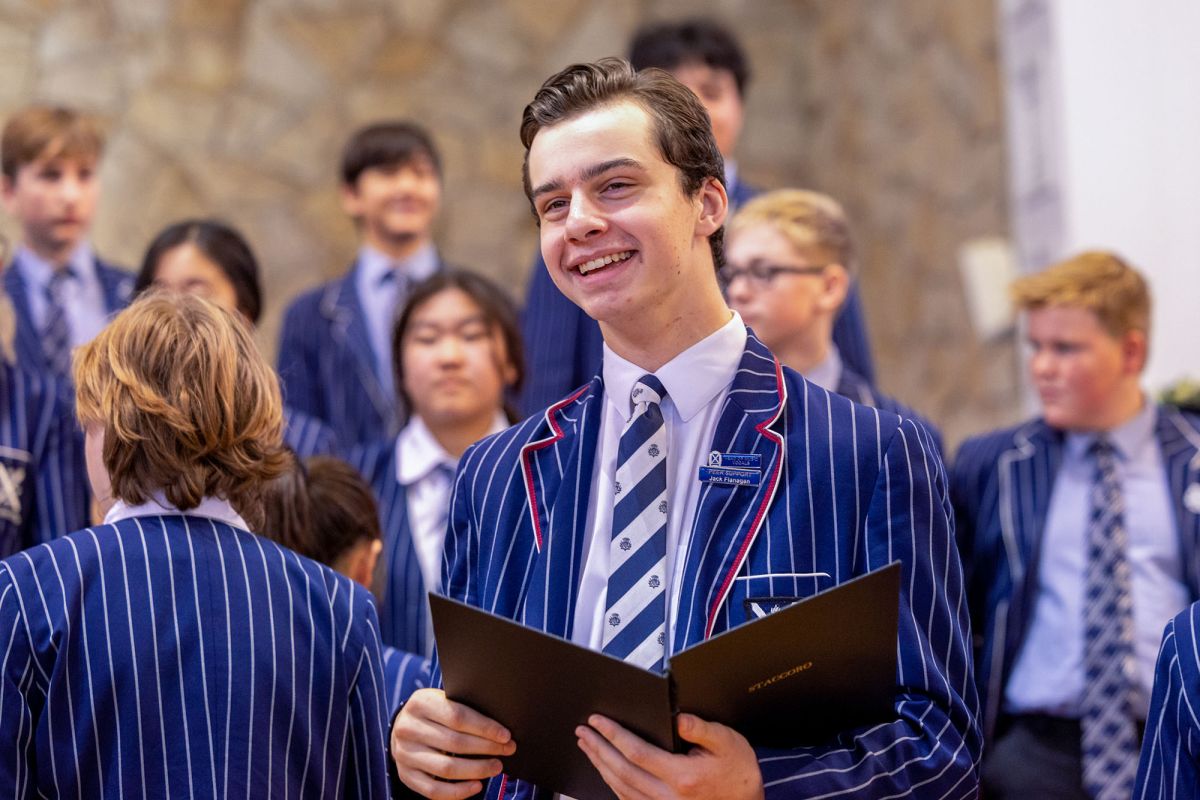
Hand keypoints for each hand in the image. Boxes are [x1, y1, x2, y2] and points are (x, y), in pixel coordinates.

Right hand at [390, 688, 516, 799]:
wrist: (403, 726)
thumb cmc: (434, 712)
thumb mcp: (443, 699)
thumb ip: (464, 708)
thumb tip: (500, 728)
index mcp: (420, 703)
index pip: (457, 716)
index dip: (485, 728)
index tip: (506, 735)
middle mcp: (408, 728)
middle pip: (454, 743)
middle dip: (487, 748)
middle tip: (508, 750)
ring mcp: (404, 754)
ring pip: (446, 769)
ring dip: (477, 770)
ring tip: (497, 767)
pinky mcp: (405, 775)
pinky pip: (434, 790)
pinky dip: (458, 792)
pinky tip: (477, 786)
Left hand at [576, 713, 763, 799]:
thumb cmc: (738, 772)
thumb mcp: (728, 742)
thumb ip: (703, 729)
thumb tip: (680, 718)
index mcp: (681, 776)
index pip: (636, 752)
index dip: (613, 735)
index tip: (597, 720)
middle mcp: (667, 796)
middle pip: (621, 771)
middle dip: (598, 749)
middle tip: (582, 731)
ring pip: (620, 788)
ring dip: (601, 765)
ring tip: (588, 747)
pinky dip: (612, 784)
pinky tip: (606, 771)